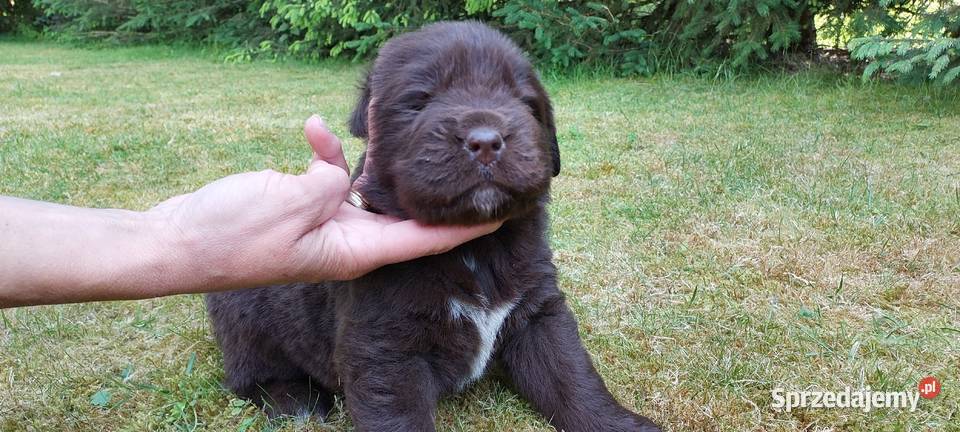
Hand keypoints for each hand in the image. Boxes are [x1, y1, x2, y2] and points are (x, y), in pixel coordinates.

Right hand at [148, 116, 501, 285]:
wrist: (177, 244)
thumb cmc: (231, 235)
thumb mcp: (291, 203)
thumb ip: (329, 184)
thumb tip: (341, 174)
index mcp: (357, 251)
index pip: (428, 240)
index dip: (467, 226)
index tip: (503, 211)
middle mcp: (348, 241)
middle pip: (403, 211)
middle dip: (427, 182)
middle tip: (458, 154)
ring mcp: (324, 223)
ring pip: (364, 185)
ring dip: (369, 156)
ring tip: (381, 119)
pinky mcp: (301, 206)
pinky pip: (325, 177)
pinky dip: (323, 152)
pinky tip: (314, 128)